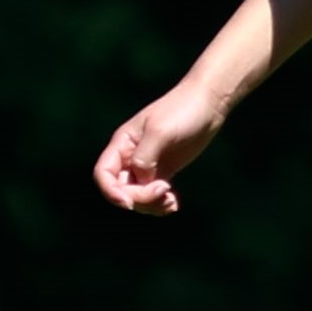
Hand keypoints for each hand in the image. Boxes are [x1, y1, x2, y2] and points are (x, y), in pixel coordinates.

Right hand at [93, 85, 230, 215]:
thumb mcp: (160, 132)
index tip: (129, 203)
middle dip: (140, 198)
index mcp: (123, 143)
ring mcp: (147, 165)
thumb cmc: (182, 111)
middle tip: (164, 190)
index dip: (110, 192)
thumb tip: (140, 181)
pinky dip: (161, 204)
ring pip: (137, 196)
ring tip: (171, 201)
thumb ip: (144, 158)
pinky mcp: (163, 171)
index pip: (103, 173)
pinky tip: (174, 203)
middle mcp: (130, 156)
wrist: (208, 105)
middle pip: (121, 189)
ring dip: (152, 205)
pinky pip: (154, 196)